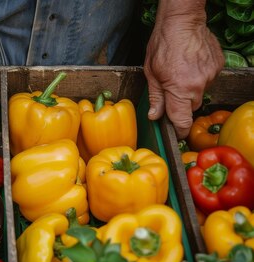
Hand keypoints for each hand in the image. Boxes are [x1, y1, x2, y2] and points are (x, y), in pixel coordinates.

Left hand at [144, 8, 223, 138]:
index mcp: (179, 90)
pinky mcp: (218, 66)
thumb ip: (155, 97)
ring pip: (199, 93)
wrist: (183, 22)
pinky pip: (208, 80)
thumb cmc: (163, 45)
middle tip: (171, 91)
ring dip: (190, 89)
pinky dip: (199, 77)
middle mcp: (198, 86)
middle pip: (190, 107)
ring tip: (180, 72)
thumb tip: (155, 116)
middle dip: (181, 104)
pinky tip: (190, 65)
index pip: (182, 121)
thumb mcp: (151, 73)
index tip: (176, 133)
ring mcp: (210, 76)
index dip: (179, 130)